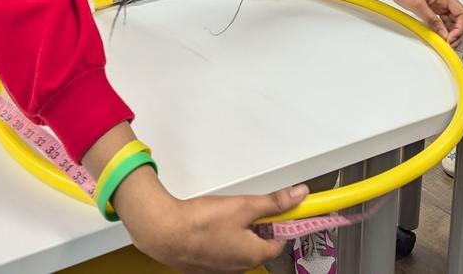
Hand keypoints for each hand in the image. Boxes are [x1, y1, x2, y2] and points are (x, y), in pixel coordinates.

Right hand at [121, 169, 308, 273]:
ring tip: (228, 211)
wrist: (164, 232)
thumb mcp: (245, 206)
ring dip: (241, 229)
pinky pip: (223, 248)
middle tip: (250, 206)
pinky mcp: (205, 263)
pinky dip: (224, 235)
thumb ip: (274, 202)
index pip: (280, 241)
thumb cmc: (201, 224)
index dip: (283, 222)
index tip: (283, 208)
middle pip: (260, 243)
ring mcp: (221, 267)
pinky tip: (213, 222)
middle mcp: (239, 267)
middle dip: (259, 224)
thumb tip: (298, 196)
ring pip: (241, 245)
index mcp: (254, 256)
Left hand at [384, 0, 462, 47]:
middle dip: (456, 32)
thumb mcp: (417, 5)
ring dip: (450, 32)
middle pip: (459, 18)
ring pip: (452, 20)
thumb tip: (443, 33)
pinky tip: (438, 34)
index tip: (451, 38)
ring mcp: (440, 2)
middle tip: (448, 43)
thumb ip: (432, 20)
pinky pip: (442, 19)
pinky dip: (442, 28)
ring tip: (444, 41)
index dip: (460, 28)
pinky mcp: (434, 6)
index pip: (462, 14)